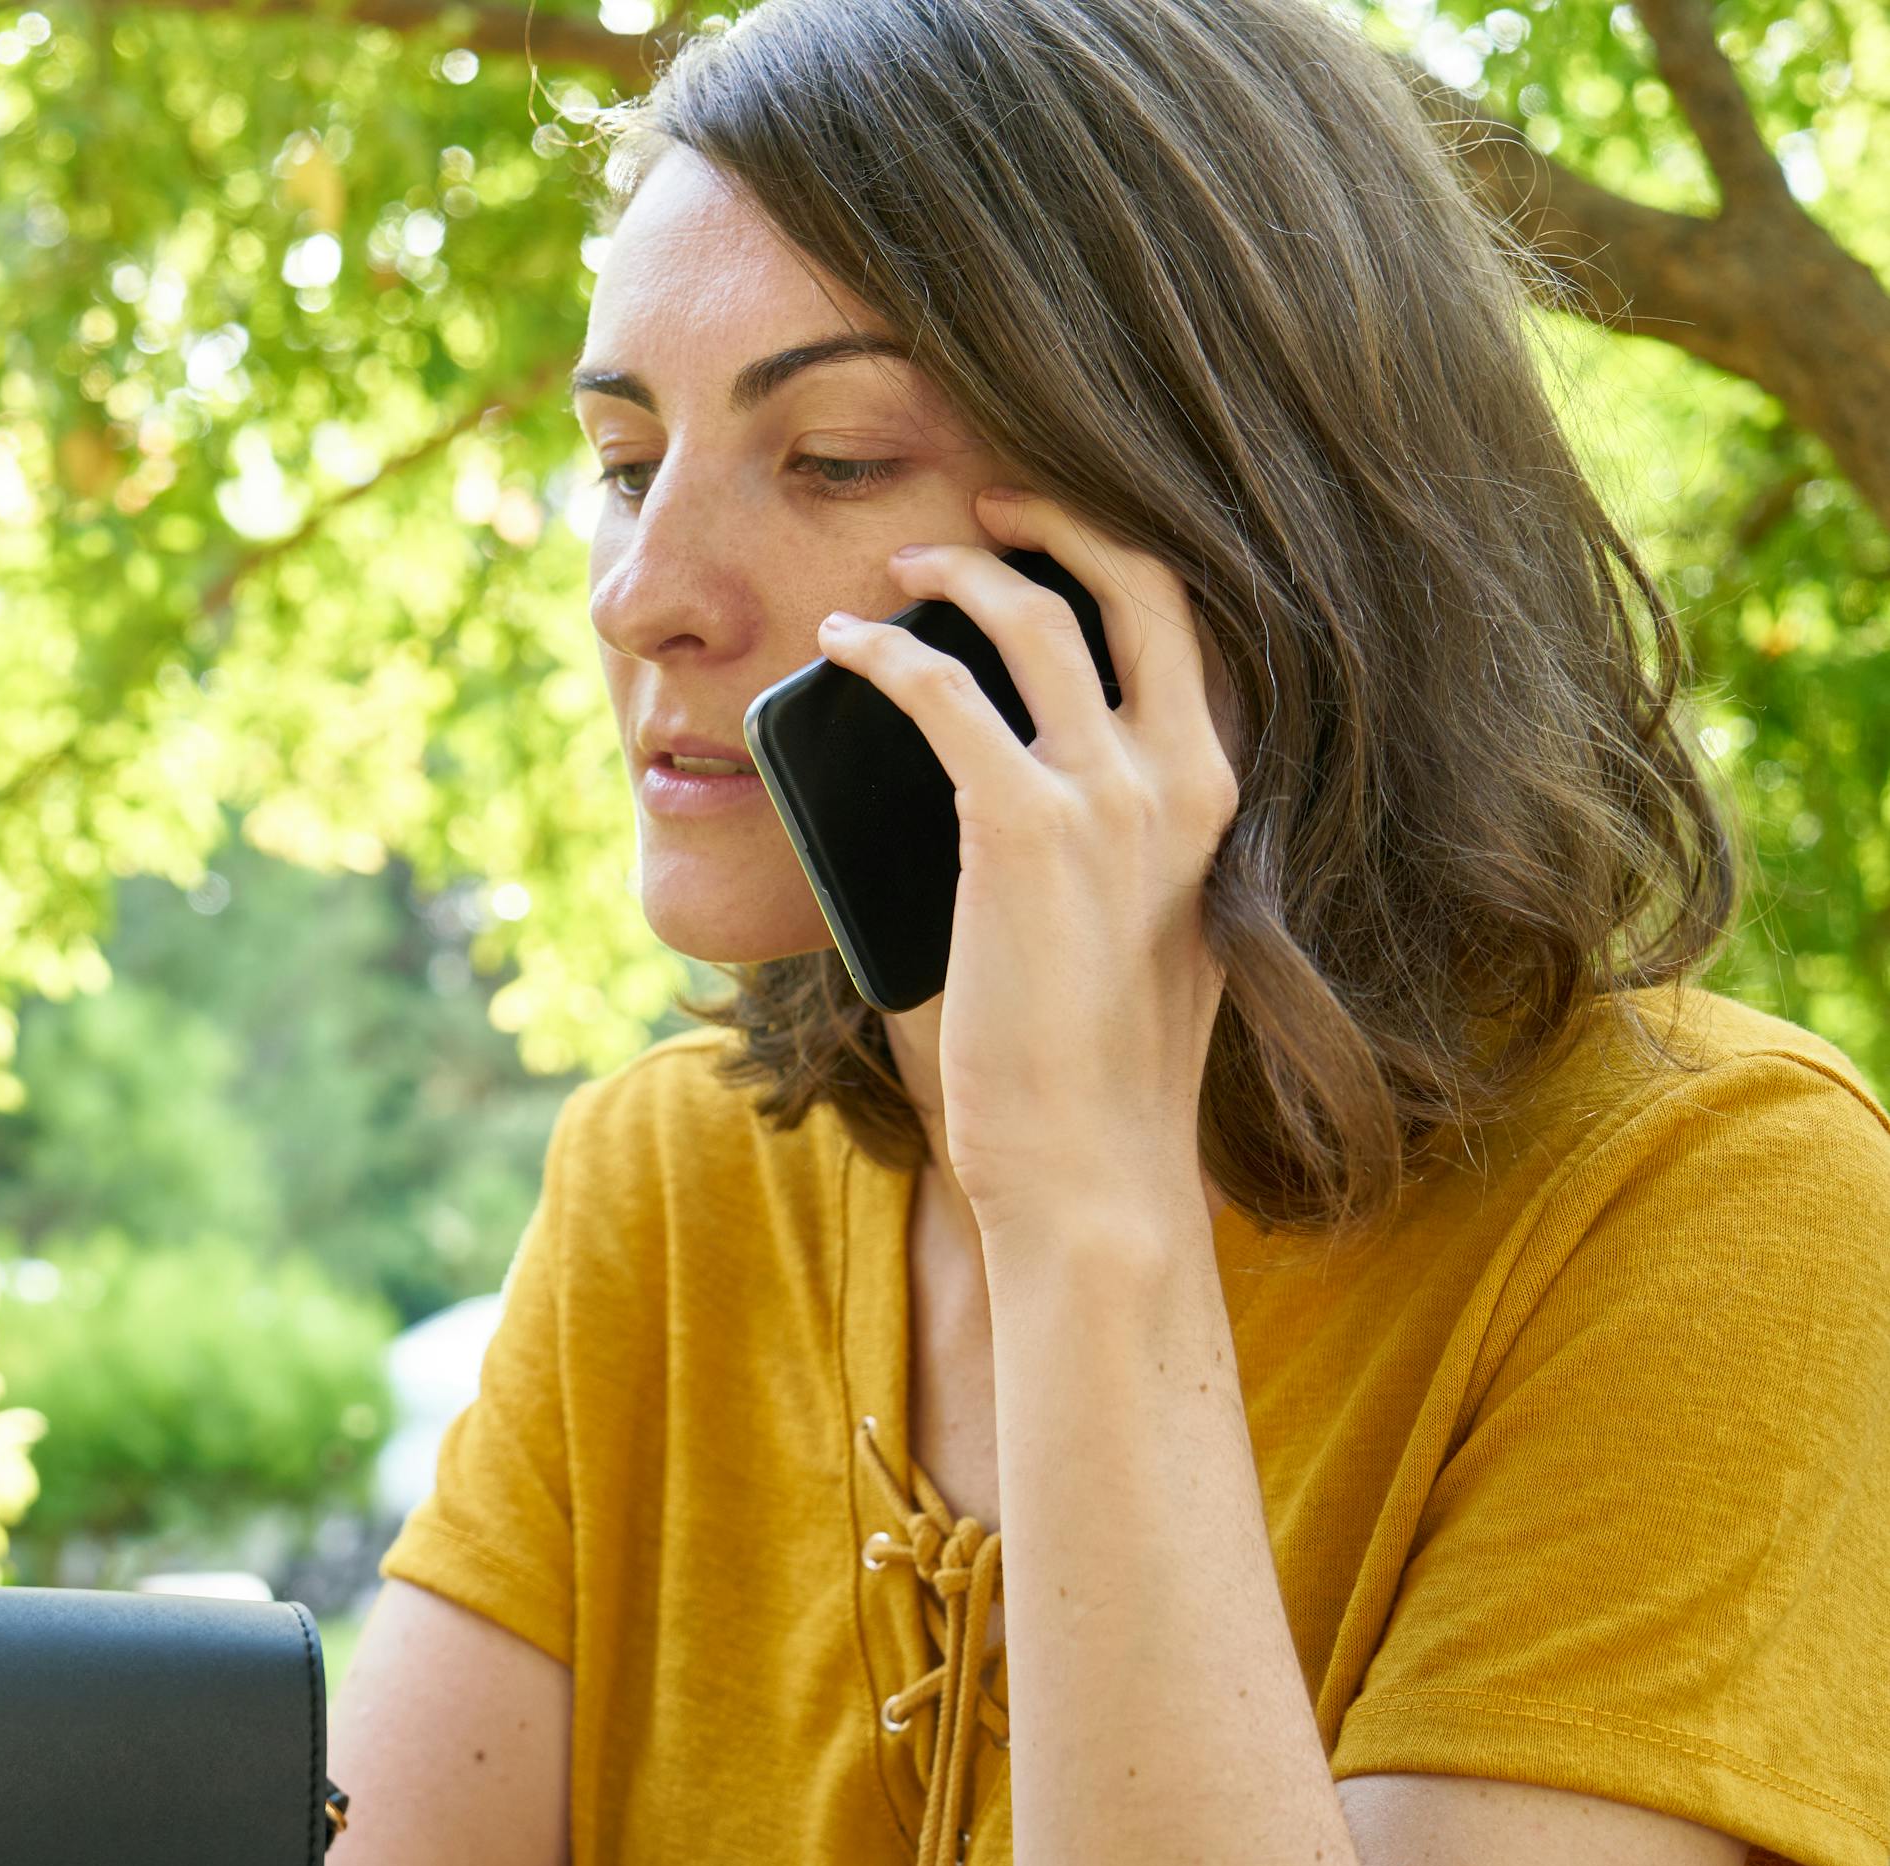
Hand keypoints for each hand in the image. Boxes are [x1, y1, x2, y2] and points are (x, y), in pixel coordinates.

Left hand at [811, 485, 1237, 1246]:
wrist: (1093, 1165)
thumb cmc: (1096, 1068)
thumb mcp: (1135, 927)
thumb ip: (1106, 843)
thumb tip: (1004, 780)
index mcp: (1223, 799)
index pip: (1198, 630)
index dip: (1126, 558)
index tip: (1059, 530)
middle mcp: (1185, 778)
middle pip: (1143, 584)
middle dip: (1064, 519)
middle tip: (993, 499)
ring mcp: (1113, 798)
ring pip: (1036, 619)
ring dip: (960, 571)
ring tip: (896, 569)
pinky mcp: (1026, 827)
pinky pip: (942, 694)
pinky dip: (885, 655)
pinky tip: (843, 649)